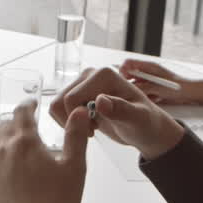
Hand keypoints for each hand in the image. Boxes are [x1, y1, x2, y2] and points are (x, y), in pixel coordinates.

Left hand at [0, 101, 91, 202]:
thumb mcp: (74, 168)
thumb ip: (75, 137)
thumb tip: (77, 114)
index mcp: (26, 142)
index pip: (22, 112)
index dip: (27, 105)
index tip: (31, 104)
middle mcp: (4, 150)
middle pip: (5, 126)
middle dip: (16, 122)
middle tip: (26, 125)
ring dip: (5, 142)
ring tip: (17, 149)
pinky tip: (5, 170)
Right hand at [50, 67, 185, 159]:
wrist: (145, 128)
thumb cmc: (145, 123)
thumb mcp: (137, 119)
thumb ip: (121, 110)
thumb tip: (100, 101)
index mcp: (103, 74)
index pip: (72, 98)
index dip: (79, 119)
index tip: (96, 129)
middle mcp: (90, 73)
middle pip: (60, 101)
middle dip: (73, 120)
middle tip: (94, 129)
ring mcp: (82, 82)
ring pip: (56, 105)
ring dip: (70, 121)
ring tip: (91, 127)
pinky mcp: (77, 92)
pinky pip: (58, 108)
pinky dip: (68, 121)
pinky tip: (86, 124)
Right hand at [119, 58, 189, 104]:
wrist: (192, 93)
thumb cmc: (179, 87)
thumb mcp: (158, 87)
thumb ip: (143, 86)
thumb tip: (130, 87)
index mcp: (149, 66)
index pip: (128, 63)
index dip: (123, 70)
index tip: (123, 80)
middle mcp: (148, 72)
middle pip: (130, 76)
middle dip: (130, 85)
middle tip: (134, 92)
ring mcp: (150, 81)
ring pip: (137, 86)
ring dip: (140, 93)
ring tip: (150, 96)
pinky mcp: (154, 89)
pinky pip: (144, 93)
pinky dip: (147, 97)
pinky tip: (156, 99)